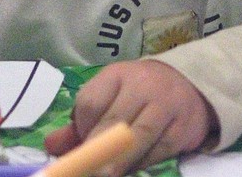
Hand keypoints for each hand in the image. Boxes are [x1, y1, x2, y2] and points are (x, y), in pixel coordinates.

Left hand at [44, 60, 218, 175]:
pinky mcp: (184, 127)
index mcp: (118, 74)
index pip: (91, 101)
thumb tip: (51, 147)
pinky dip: (142, 164)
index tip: (81, 143)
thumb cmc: (140, 94)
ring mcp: (166, 105)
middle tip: (85, 170)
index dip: (81, 128)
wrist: (190, 86)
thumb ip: (81, 122)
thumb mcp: (111, 96)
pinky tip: (131, 169)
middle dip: (96, 150)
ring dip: (118, 162)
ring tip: (104, 175)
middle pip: (114, 121)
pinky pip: (159, 151)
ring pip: (138, 138)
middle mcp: (143, 85)